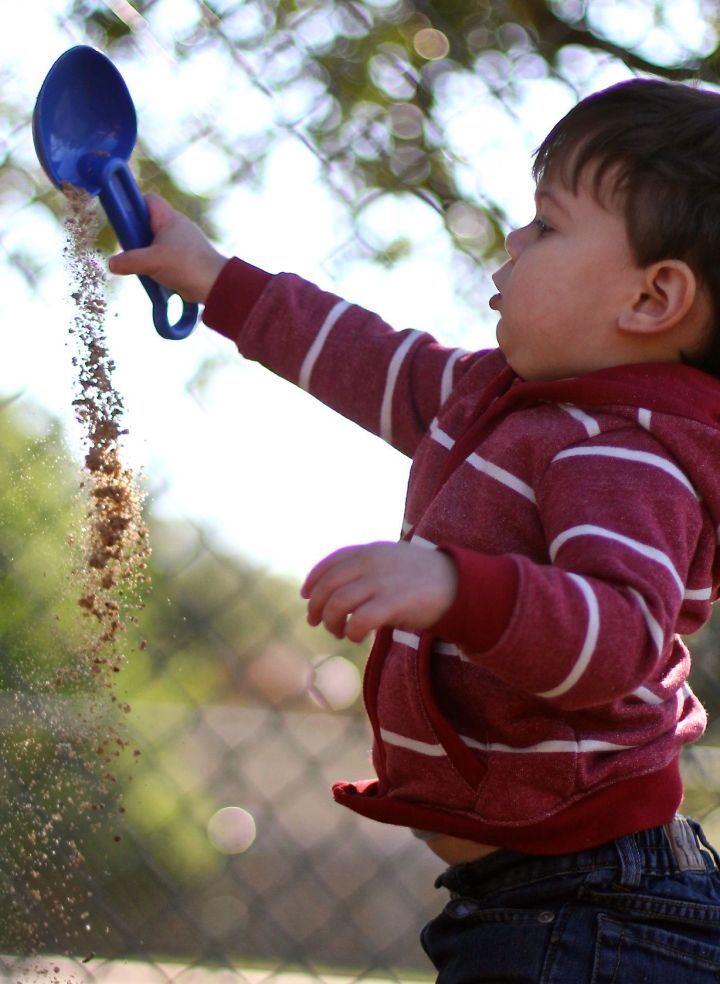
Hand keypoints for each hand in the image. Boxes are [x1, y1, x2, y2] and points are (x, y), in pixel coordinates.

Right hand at [107, 193, 227, 302]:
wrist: (215, 285)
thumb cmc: (187, 266)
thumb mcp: (153, 262)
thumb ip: (130, 261)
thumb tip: (112, 263)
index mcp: (169, 218)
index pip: (148, 199)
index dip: (134, 205)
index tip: (125, 221)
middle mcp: (176, 226)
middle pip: (147, 223)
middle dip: (136, 236)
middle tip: (131, 249)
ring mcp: (180, 243)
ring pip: (154, 242)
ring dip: (145, 254)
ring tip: (143, 266)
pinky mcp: (183, 258)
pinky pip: (163, 257)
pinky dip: (156, 265)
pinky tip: (154, 276)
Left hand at [300, 541, 457, 642]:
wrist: (460, 585)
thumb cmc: (426, 578)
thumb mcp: (394, 560)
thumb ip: (370, 567)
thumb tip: (342, 588)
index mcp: (371, 551)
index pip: (332, 562)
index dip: (313, 579)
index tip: (305, 594)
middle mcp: (372, 563)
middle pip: (328, 585)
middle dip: (316, 606)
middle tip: (316, 622)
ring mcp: (382, 582)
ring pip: (337, 604)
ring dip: (332, 622)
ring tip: (340, 632)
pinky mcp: (393, 603)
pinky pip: (359, 621)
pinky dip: (352, 632)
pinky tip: (357, 638)